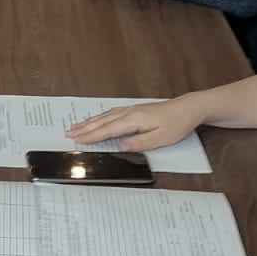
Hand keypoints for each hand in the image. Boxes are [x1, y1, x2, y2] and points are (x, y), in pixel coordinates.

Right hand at [65, 97, 204, 152]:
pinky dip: (100, 117)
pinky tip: (95, 119)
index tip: (77, 140)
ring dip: (89, 122)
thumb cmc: (176, 124)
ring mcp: (131, 110)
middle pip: (102, 122)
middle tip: (68, 133)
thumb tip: (120, 146)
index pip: (108, 130)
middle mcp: (129, 113)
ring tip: (76, 126)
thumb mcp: (160, 139)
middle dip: (84, 128)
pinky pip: (111, 113)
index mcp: (134, 120)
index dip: (91, 136)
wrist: (188, 108)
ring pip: (105, 116)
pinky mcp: (134, 109)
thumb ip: (139, 143)